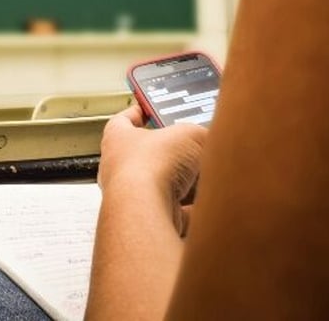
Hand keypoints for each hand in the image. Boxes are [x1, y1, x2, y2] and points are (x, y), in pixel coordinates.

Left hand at [98, 100, 206, 234]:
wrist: (145, 211)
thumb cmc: (149, 167)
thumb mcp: (188, 134)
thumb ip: (200, 134)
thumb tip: (211, 139)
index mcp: (117, 138)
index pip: (124, 120)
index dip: (139, 112)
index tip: (149, 108)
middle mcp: (120, 169)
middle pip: (148, 156)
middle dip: (173, 154)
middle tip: (195, 147)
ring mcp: (132, 198)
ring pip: (163, 188)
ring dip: (185, 185)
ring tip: (207, 177)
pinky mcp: (148, 220)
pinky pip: (176, 215)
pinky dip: (194, 212)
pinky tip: (209, 206)